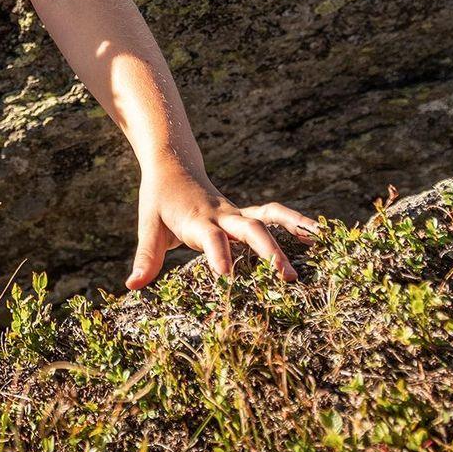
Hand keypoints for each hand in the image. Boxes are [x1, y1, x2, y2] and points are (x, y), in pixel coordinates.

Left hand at [127, 170, 318, 288]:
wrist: (173, 165)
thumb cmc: (160, 200)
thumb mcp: (149, 226)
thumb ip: (146, 257)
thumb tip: (132, 287)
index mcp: (197, 220)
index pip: (211, 238)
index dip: (219, 255)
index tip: (227, 277)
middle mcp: (222, 215)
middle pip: (249, 228)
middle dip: (268, 251)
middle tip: (286, 277)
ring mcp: (237, 213)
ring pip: (268, 217)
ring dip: (292, 229)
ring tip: (320, 244)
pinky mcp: (246, 214)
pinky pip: (274, 215)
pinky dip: (296, 222)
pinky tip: (320, 234)